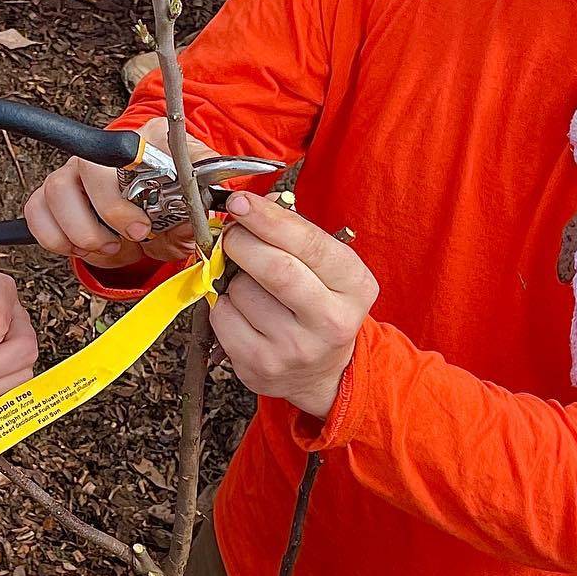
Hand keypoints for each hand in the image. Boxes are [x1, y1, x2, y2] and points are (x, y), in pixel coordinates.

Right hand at [23, 117, 213, 268]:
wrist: (162, 217)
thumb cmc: (177, 203)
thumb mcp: (200, 204)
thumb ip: (203, 206)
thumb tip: (203, 215)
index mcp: (146, 139)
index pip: (127, 147)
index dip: (129, 192)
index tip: (143, 227)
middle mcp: (104, 150)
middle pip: (87, 166)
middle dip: (108, 213)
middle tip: (133, 238)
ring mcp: (75, 170)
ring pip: (56, 190)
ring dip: (82, 231)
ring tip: (110, 247)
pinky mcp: (55, 195)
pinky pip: (36, 210)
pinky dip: (55, 238)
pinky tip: (83, 248)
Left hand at [213, 193, 377, 418]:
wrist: (321, 373)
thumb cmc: (320, 308)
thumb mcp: (327, 269)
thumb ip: (296, 232)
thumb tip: (254, 204)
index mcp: (354, 287)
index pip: (308, 243)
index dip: (268, 218)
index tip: (241, 202)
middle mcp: (330, 321)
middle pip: (274, 268)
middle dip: (242, 241)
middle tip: (233, 235)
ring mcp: (294, 348)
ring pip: (242, 291)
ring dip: (233, 277)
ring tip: (251, 285)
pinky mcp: (260, 365)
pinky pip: (223, 316)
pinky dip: (222, 303)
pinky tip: (242, 309)